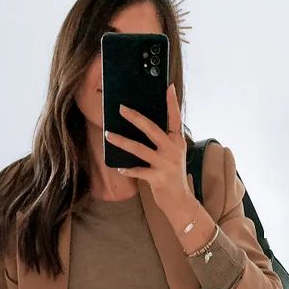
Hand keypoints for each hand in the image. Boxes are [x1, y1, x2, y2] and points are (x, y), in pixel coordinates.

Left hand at [104, 83, 195, 218]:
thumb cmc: (172, 175)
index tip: (168, 86)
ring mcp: (165, 164)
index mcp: (177, 141)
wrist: (180, 201)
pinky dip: (128, 170)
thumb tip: (143, 125)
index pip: (175, 118)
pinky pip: (138, 171)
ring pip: (140, 149)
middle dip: (135, 117)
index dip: (172, 102)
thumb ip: (163, 140)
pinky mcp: (158, 178)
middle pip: (152, 129)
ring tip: (108, 135)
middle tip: (121, 108)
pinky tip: (119, 168)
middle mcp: (172, 150)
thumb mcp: (172, 155)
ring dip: (122, 141)